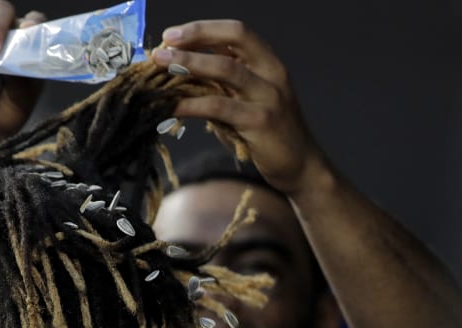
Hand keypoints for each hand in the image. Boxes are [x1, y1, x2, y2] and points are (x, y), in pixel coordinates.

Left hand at [150, 20, 328, 194]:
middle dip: (195, 38)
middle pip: (234, 40)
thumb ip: (220, 85)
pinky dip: (191, 104)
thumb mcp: (244, 102)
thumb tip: (178, 74)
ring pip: (226, 69)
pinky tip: (172, 107)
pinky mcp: (260, 122)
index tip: (173, 34)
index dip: (204, 29)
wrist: (299, 165)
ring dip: (190, 64)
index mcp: (268, 63)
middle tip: (163, 46)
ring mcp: (268, 96)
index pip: (237, 33)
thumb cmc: (265, 134)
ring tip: (162, 66)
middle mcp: (272, 74)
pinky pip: (219, 107)